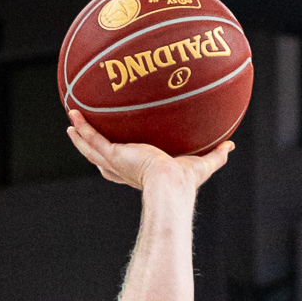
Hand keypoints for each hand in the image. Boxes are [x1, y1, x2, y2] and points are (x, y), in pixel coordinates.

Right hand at [66, 110, 233, 194]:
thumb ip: (216, 155)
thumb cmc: (186, 183)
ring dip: (79, 136)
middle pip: (101, 158)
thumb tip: (231, 145)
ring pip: (91, 149)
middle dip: (90, 147)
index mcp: (140, 172)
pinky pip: (92, 139)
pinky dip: (82, 128)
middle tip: (81, 134)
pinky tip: (73, 115)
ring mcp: (116, 162)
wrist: (171, 186)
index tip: (113, 150)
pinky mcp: (113, 156)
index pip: (123, 167)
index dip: (115, 160)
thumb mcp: (202, 164)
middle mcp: (125, 169)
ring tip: (70, 122)